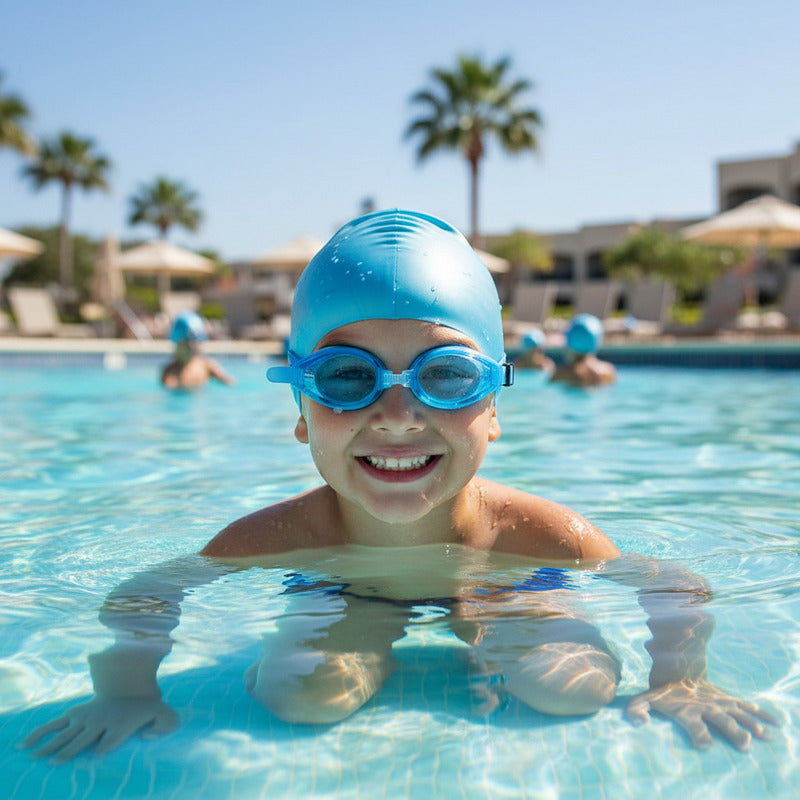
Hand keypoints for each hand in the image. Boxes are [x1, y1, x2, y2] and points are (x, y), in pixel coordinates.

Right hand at [19, 695, 177, 761]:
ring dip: (50, 745)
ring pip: (65, 733)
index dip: (104, 747)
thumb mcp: (165, 717)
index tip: (97, 753)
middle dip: (69, 750)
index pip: (110, 740)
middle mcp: (101, 721)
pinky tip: (24, 745)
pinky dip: (39, 733)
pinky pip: (54, 724)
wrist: (131, 688)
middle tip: (55, 762)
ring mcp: (86, 717)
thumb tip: (146, 736)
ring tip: (34, 758)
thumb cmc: (147, 712)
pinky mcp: (75, 714)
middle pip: (83, 739)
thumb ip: (164, 727)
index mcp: (121, 725)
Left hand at [626, 679, 777, 750]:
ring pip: (738, 713)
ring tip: (763, 736)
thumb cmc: (663, 693)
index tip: (705, 744)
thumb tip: (639, 723)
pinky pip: (748, 707)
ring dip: (751, 724)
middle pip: (721, 720)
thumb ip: (636, 710)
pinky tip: (775, 724)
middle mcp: (705, 707)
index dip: (698, 734)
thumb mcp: (646, 699)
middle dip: (733, 731)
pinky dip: (762, 714)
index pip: (693, 724)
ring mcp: (719, 702)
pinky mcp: (730, 699)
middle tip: (745, 744)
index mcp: (686, 710)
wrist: (679, 668)